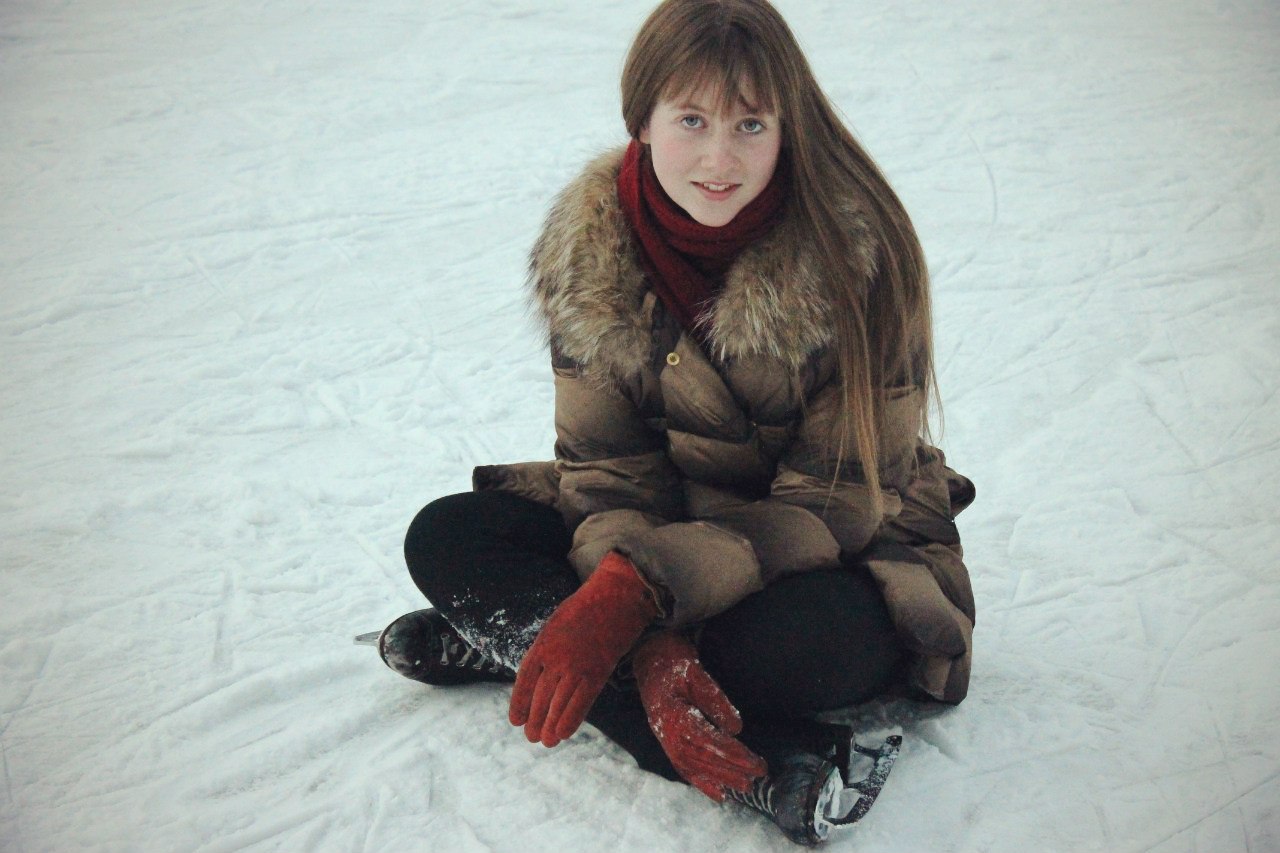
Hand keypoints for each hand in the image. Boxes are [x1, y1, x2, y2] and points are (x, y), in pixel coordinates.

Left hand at [509, 552, 659, 746]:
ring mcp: (576, 667)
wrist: (617, 597)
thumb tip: (540, 676)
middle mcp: (555, 658)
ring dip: (550, 726)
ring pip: (558, 705)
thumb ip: (547, 650)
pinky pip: (580, 703)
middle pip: (540, 697)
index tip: (515, 720)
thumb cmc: (587, 609)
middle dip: (535, 720)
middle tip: (532, 736)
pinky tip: (563, 734)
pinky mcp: (597, 673)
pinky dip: (570, 721)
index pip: (524, 681)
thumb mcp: (556, 625)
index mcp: (542, 644)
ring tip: (546, 741)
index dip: (519, 703)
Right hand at [632, 631, 767, 800]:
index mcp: (671, 712)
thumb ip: (714, 698)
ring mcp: (664, 738)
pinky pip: (683, 766)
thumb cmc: (673, 661)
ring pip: (692, 765)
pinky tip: (720, 794)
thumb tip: (735, 728)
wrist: (648, 656)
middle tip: (758, 774)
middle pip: (699, 757)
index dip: (730, 753)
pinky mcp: (667, 740)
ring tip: (745, 786)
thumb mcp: (695, 671)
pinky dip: (701, 782)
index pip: (704, 738)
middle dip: (730, 769)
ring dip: (719, 778)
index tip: (754, 762)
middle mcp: (664, 730)